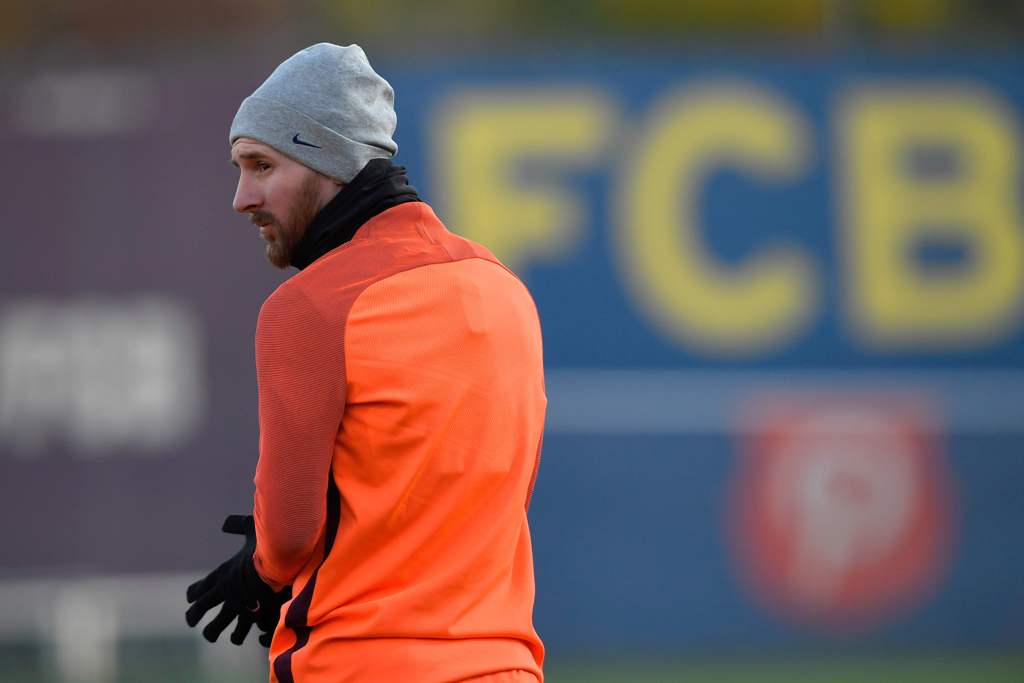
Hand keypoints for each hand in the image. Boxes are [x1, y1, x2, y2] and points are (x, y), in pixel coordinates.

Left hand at [186, 514, 291, 645]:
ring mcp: (236, 606)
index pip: (196, 589)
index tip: (193, 598)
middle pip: (197, 611)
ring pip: (215, 628)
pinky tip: (240, 634)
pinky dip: (239, 635)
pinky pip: (240, 633)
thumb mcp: (251, 528)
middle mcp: (224, 592)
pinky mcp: (252, 616)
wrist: (285, 561)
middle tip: (193, 622)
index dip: (193, 595)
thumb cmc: (268, 541)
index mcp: (221, 573)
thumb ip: (237, 525)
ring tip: (214, 634)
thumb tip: (225, 523)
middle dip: (193, 617)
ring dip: (213, 632)